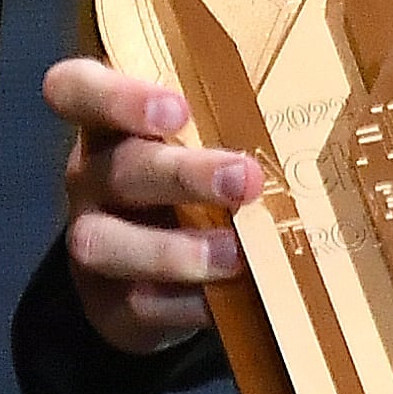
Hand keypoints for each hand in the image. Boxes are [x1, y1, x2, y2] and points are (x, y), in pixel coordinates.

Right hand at [43, 56, 262, 356]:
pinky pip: (138, 304)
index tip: (177, 110)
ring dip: (175, 250)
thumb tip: (316, 96)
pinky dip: (189, 302)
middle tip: (245, 180)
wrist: (157, 270)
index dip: (118, 97)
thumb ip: (233, 117)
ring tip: (237, 253)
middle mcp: (91, 177)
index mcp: (110, 123)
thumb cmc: (194, 181)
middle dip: (183, 175)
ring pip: (107, 243)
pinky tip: (234, 296)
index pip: (76, 89)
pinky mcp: (107, 302)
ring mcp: (92, 240)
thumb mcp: (204, 140)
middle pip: (117, 168)